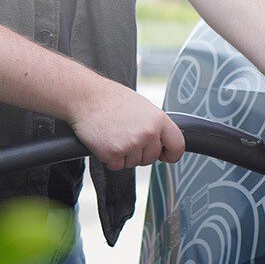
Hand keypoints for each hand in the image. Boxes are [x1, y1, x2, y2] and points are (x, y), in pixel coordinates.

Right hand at [64, 77, 185, 170]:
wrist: (86, 97)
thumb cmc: (112, 99)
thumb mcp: (142, 107)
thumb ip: (155, 124)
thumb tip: (163, 141)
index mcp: (159, 119)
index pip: (178, 144)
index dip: (172, 154)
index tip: (166, 156)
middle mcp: (148, 133)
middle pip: (151, 158)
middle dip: (140, 153)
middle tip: (126, 135)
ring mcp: (132, 144)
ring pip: (134, 163)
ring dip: (124, 155)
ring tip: (114, 134)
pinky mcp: (114, 153)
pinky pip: (117, 166)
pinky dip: (110, 158)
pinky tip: (105, 141)